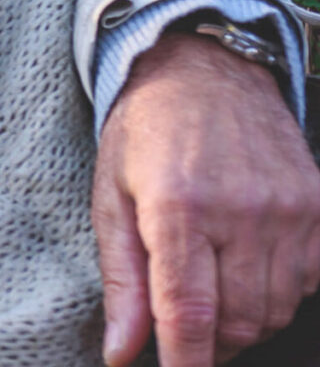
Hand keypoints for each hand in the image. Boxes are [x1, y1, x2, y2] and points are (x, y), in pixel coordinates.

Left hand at [92, 31, 319, 366]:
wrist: (204, 72)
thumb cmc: (146, 133)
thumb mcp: (111, 196)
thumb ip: (121, 279)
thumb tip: (120, 352)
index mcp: (178, 207)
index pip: (190, 313)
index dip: (187, 362)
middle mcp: (241, 211)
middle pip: (238, 322)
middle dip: (209, 340)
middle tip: (185, 322)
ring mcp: (289, 210)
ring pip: (275, 309)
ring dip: (243, 317)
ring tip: (211, 282)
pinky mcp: (318, 207)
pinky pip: (309, 282)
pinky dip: (279, 289)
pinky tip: (248, 261)